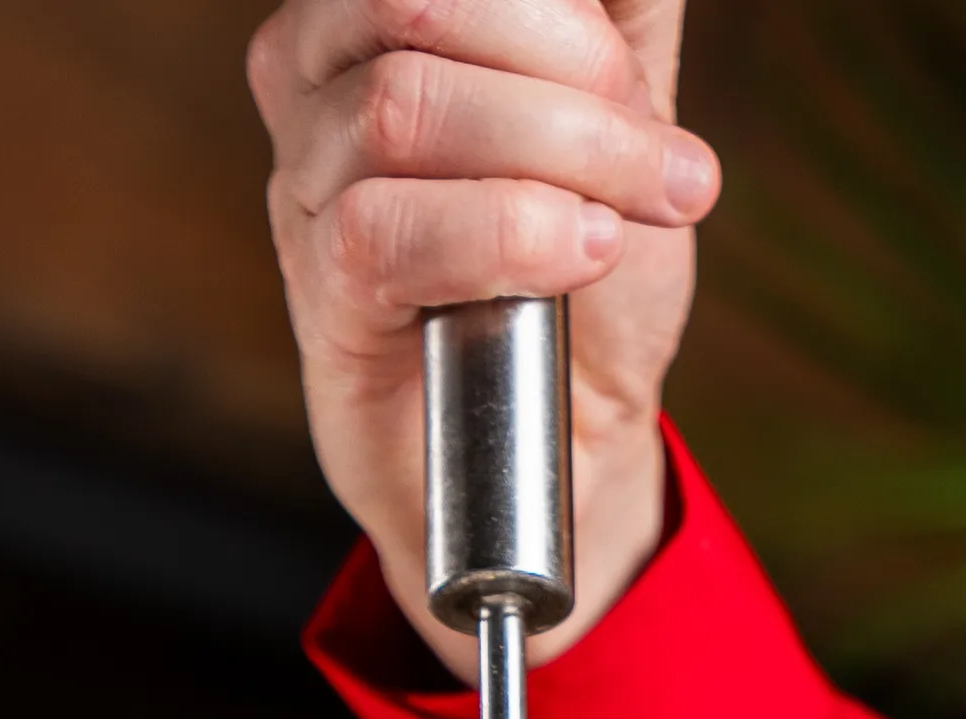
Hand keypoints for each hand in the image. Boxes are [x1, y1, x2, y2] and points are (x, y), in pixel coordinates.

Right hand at [250, 0, 718, 666]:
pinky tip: (575, 255)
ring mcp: (305, 183)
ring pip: (403, 108)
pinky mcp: (320, 289)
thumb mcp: (625, 100)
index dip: (566, 20)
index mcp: (377, 9)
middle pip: (419, 3)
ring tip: (627, 221)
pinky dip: (504, 235)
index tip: (641, 92)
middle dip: (571, 76)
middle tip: (660, 165)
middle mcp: (317, 75)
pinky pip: (384, 228)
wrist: (570, 430)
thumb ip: (614, 8)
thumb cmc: (582, 262)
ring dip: (559, 160)